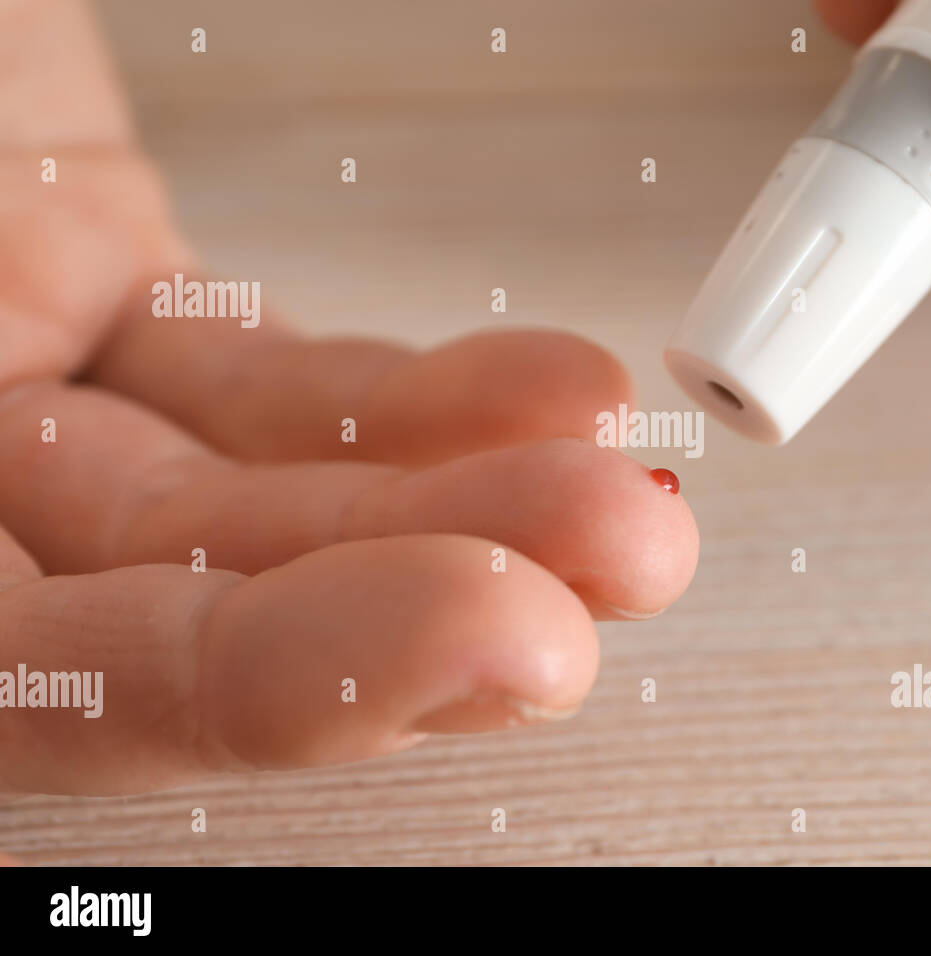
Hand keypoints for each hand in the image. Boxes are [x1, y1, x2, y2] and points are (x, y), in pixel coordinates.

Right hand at [0, 0, 697, 798]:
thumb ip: (18, 277)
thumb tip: (77, 590)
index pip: (51, 688)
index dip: (272, 682)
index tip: (496, 632)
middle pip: (187, 602)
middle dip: (420, 590)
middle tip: (619, 559)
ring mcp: (4, 414)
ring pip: (256, 495)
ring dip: (461, 499)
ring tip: (626, 493)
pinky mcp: (104, 311)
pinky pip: (274, 387)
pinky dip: (412, 403)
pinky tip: (545, 397)